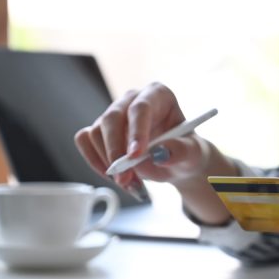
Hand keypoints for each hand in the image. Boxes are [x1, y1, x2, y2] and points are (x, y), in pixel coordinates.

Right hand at [74, 82, 208, 190]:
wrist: (176, 161)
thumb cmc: (186, 151)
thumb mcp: (193, 153)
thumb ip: (180, 151)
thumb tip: (160, 154)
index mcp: (158, 95)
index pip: (141, 108)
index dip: (136, 132)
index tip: (136, 156)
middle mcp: (132, 100)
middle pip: (112, 118)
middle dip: (116, 151)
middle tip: (125, 179)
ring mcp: (113, 114)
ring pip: (95, 132)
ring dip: (108, 162)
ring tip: (130, 183)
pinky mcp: (100, 129)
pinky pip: (85, 140)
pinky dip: (95, 161)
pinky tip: (114, 177)